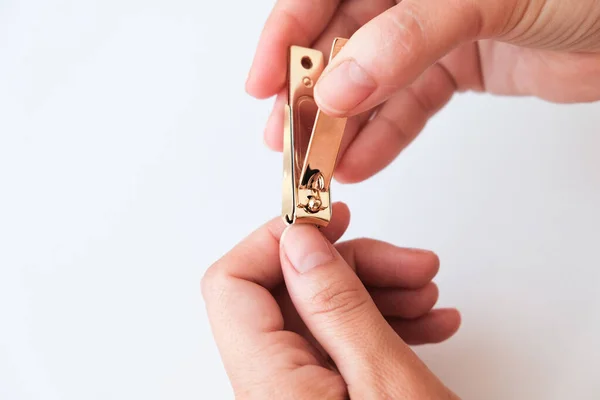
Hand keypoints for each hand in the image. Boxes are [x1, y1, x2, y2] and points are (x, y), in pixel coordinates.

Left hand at [202, 203, 459, 398]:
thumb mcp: (387, 385)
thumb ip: (337, 309)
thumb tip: (300, 246)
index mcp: (270, 389)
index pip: (231, 286)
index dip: (276, 241)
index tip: (327, 219)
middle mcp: (272, 393)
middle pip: (285, 294)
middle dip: (349, 266)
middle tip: (406, 263)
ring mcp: (299, 397)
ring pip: (319, 314)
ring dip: (375, 292)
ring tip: (427, 295)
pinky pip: (340, 344)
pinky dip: (382, 323)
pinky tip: (426, 323)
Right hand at [247, 0, 599, 182]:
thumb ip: (405, 40)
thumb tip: (337, 87)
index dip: (285, 37)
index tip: (262, 86)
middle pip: (340, 46)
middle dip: (309, 96)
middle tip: (286, 141)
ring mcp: (433, 32)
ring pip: (371, 83)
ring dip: (343, 126)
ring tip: (318, 165)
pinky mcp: (457, 68)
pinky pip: (410, 106)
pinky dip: (386, 137)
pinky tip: (360, 164)